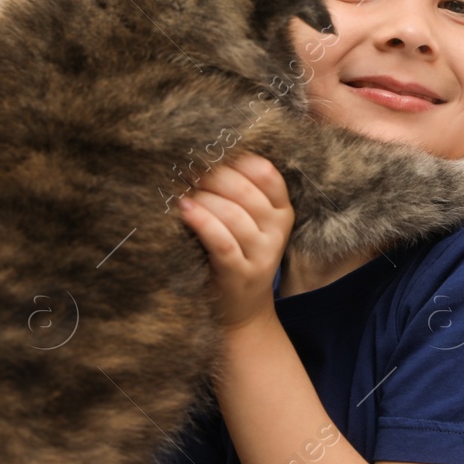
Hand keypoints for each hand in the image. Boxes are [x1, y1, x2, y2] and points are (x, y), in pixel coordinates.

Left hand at [177, 153, 294, 332]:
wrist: (243, 309)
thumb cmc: (239, 255)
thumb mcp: (250, 223)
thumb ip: (238, 194)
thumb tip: (204, 157)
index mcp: (283, 211)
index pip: (266, 172)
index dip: (235, 159)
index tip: (208, 155)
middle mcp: (277, 230)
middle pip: (246, 191)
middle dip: (212, 177)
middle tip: (186, 172)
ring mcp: (262, 254)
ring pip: (233, 215)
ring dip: (203, 199)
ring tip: (181, 195)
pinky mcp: (240, 273)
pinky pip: (222, 242)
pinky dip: (202, 223)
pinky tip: (184, 211)